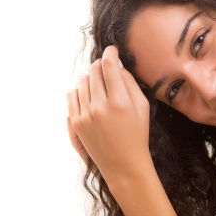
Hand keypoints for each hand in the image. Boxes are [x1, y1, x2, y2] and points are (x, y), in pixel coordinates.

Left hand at [65, 45, 150, 180]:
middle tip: (107, 69)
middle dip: (100, 66)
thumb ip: (130, 84)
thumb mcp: (142, 109)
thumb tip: (116, 65)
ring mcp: (85, 115)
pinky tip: (90, 98)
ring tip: (100, 88)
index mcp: (120, 102)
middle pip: (94, 71)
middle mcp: (100, 107)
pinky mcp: (76, 123)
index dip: (110, 53)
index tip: (111, 49)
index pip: (109, 66)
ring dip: (91, 79)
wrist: (123, 166)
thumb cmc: (137, 136)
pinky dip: (80, 92)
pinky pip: (72, 95)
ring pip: (82, 81)